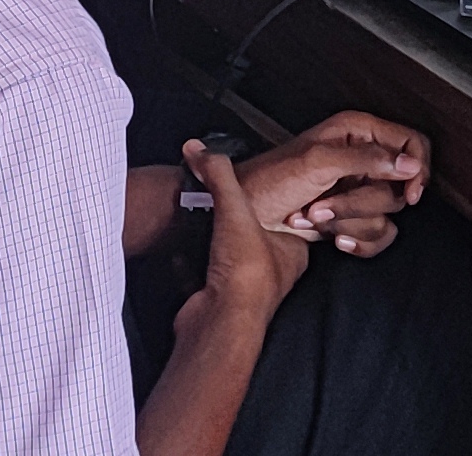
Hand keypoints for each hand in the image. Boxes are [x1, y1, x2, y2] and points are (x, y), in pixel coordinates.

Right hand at [181, 143, 310, 319]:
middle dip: (235, 222)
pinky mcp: (218, 300)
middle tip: (217, 200)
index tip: (258, 186)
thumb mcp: (236, 210)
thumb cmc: (245, 273)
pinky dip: (190, 264)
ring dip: (211, 242)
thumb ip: (219, 177)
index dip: (275, 202)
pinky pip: (203, 275)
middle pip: (255, 238)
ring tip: (197, 219)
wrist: (220, 321)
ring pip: (229, 257)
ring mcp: (245, 289)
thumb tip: (199, 149)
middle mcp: (273, 272)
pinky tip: (179, 251)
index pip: (291, 220)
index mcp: (292, 252)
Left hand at [226, 113, 428, 256]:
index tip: (410, 192)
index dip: (417, 167)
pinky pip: (378, 236)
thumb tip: (410, 164)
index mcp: (357, 131)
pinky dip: (356, 242)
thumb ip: (366, 159)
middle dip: (360, 203)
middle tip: (325, 202)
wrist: (248, 219)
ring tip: (315, 216)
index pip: (412, 142)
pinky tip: (332, 239)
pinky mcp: (352, 220)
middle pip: (399, 187)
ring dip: (348, 223)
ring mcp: (358, 191)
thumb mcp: (317, 162)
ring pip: (386, 215)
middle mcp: (362, 159)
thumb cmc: (270, 182)